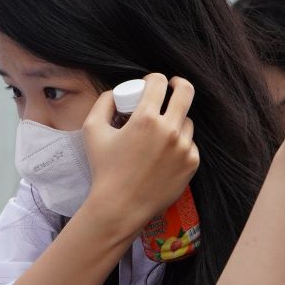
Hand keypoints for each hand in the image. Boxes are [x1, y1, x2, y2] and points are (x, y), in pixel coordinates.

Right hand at [81, 73, 198, 233]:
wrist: (120, 206)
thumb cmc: (104, 169)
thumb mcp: (92, 131)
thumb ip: (103, 103)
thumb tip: (116, 93)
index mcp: (146, 119)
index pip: (159, 82)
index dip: (153, 78)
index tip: (150, 83)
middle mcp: (170, 130)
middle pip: (185, 92)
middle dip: (178, 84)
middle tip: (171, 87)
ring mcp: (184, 147)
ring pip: (187, 120)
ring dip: (177, 118)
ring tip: (161, 130)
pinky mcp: (192, 163)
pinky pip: (190, 144)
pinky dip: (179, 144)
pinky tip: (164, 153)